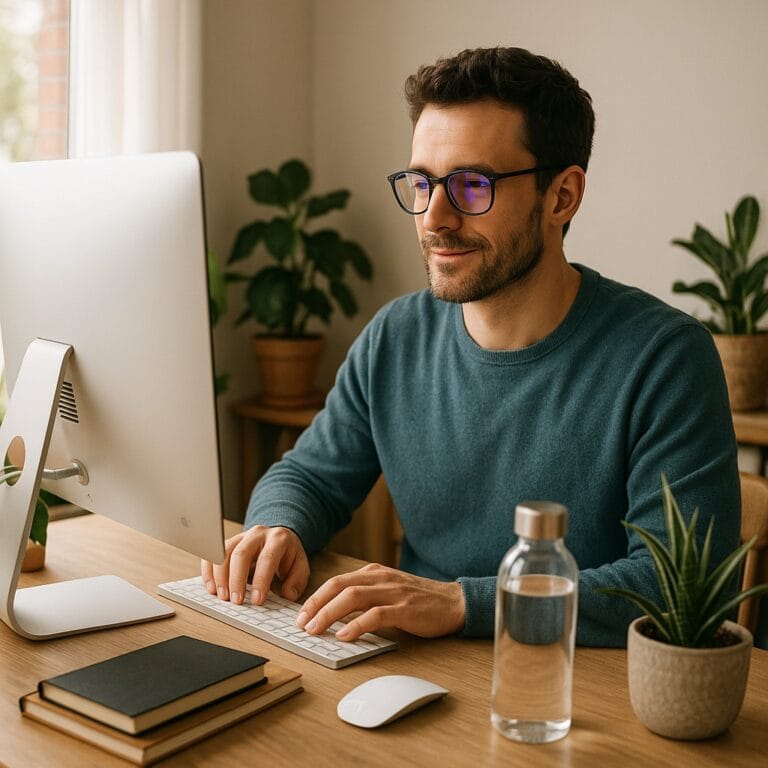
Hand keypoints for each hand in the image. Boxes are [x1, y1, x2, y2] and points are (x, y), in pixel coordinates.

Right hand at [200, 525, 309, 605]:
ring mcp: (241, 536)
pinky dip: (209, 571)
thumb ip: (297, 581)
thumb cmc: (288, 556)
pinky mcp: (229, 542)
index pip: (267, 558)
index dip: (261, 580)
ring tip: (222, 596)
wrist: (280, 538)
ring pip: (224, 552)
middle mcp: (258, 534)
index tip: (257, 600)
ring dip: (220, 576)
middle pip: (241, 554)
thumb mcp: (300, 567)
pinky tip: (211, 587)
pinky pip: (213, 553)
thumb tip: (287, 594)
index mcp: (278, 539)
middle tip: (236, 601)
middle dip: (236, 579)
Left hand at [296, 563, 465, 640]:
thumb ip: (365, 596)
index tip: (301, 614)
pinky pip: (375, 614)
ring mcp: (392, 592)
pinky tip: (344, 636)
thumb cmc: (419, 600)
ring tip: (315, 630)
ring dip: (329, 614)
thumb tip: (334, 614)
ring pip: (352, 598)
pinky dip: (356, 625)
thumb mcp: (388, 590)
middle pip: (339, 586)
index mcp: (373, 573)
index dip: (315, 597)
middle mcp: (380, 578)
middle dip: (316, 604)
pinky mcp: (404, 608)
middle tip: (300, 623)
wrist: (454, 602)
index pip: (336, 581)